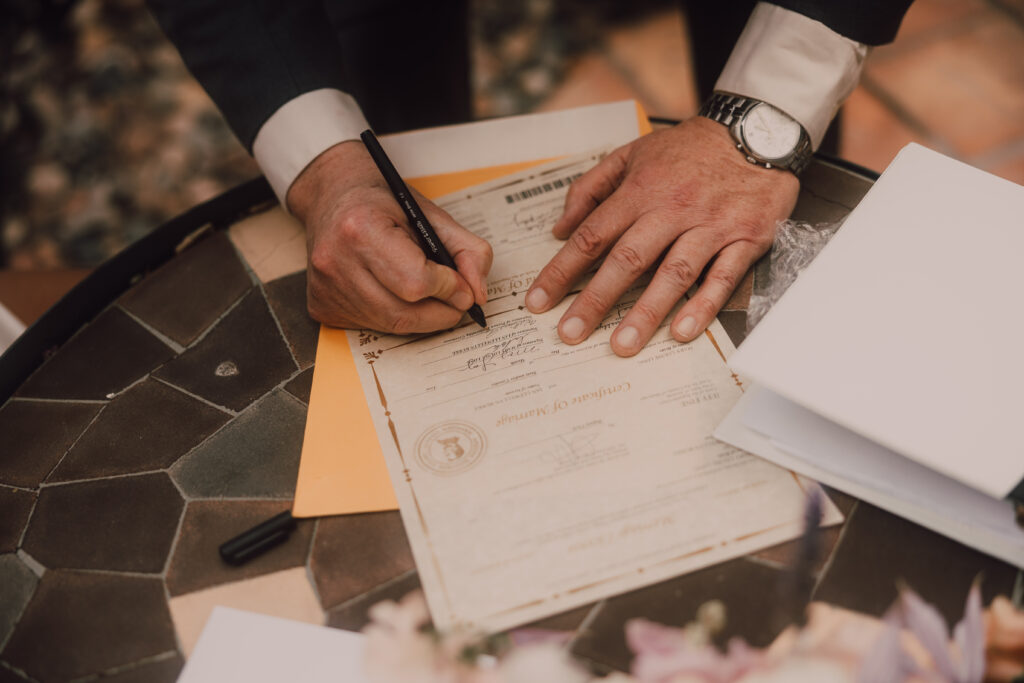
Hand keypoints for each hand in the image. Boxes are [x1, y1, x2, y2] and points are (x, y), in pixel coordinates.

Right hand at [288, 140, 492, 333]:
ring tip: (431, 297)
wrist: (333, 196)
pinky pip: (372, 327)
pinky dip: (396, 317)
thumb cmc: (382, 203)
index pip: (416, 282)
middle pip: (404, 313)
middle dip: (442, 312)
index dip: (449, 288)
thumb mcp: (431, 214)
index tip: (463, 287)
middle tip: (457, 301)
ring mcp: (326, 288)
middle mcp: (335, 261)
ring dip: (421, 318)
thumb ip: (467, 251)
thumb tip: (478, 295)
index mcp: (360, 228)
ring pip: (391, 325)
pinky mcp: (322, 306)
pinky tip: (397, 294)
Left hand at [525, 117, 798, 355]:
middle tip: (571, 333)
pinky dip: (703, 306)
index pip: (592, 235)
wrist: (758, 133)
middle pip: (627, 259)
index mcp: (641, 189)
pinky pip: (723, 277)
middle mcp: (673, 209)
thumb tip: (560, 227)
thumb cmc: (690, 149)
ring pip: (673, 274)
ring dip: (646, 312)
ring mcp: (710, 226)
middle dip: (595, 300)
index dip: (562, 270)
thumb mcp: (632, 153)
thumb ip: (591, 188)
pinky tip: (681, 332)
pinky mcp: (745, 238)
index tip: (539, 301)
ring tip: (622, 345)